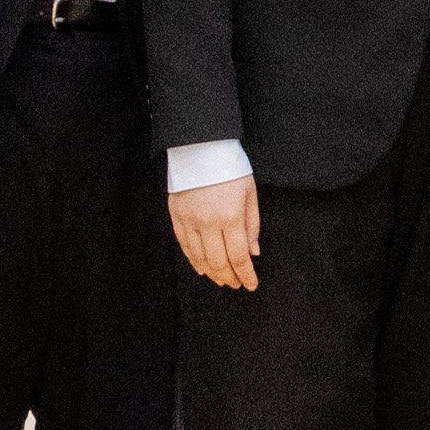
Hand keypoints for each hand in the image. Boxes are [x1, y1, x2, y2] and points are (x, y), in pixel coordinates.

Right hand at [172, 175, 260, 290]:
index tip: (251, 285)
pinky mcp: (176, 215)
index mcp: (230, 216)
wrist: (201, 144)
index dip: (246, 275)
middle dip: (229, 277)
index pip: (239, 257)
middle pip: (218, 262)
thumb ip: (252, 225)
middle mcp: (207, 222)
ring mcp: (189, 220)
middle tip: (236, 284)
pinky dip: (193, 260)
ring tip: (222, 279)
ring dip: (212, 272)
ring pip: (199, 258)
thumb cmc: (230, 166)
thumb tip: (253, 252)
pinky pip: (184, 245)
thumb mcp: (249, 193)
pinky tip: (201, 268)